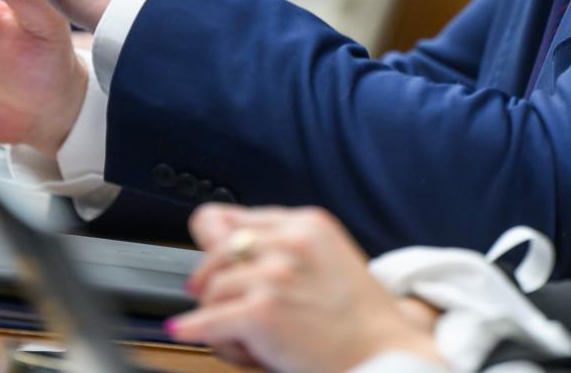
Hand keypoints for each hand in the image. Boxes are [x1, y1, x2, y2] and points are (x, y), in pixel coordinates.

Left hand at [169, 206, 442, 372]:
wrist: (386, 352)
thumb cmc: (361, 316)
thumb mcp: (328, 257)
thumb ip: (283, 243)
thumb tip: (217, 234)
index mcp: (307, 224)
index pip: (237, 219)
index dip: (220, 243)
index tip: (214, 262)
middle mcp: (290, 242)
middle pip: (217, 250)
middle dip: (211, 278)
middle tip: (209, 297)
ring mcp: (276, 275)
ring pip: (214, 289)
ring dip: (217, 313)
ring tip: (241, 334)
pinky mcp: (264, 311)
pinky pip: (210, 319)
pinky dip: (194, 328)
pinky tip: (185, 330)